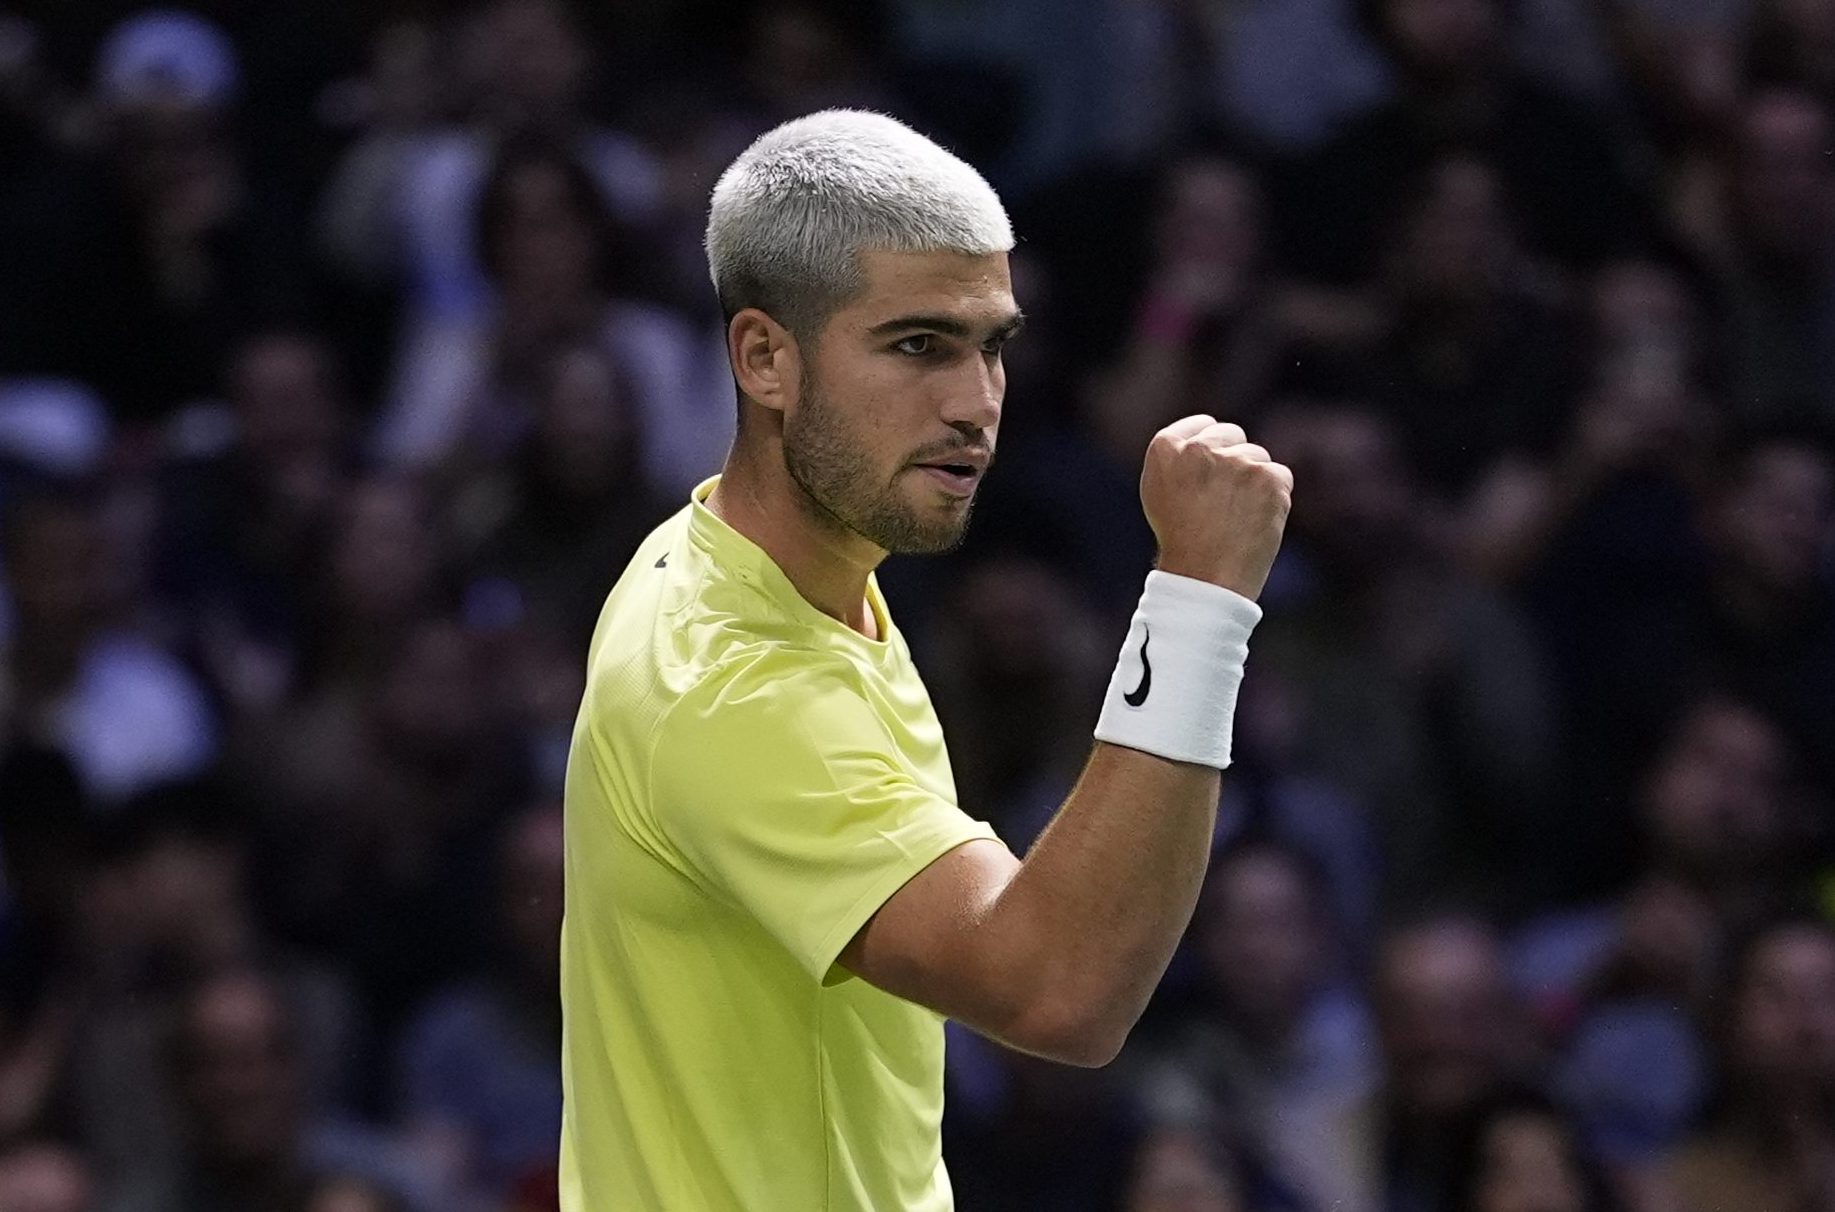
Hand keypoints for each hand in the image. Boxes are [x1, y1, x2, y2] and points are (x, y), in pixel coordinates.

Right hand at [1142, 415, 1292, 600]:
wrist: (1205, 579)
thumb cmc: (1181, 541)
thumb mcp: (1161, 492)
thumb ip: (1182, 458)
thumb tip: (1211, 435)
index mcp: (1166, 448)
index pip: (1202, 425)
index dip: (1210, 449)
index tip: (1208, 474)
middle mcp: (1200, 448)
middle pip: (1232, 434)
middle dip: (1232, 460)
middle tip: (1221, 502)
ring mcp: (1237, 461)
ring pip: (1257, 456)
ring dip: (1253, 480)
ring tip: (1235, 517)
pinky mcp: (1269, 478)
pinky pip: (1280, 476)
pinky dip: (1274, 498)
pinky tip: (1255, 521)